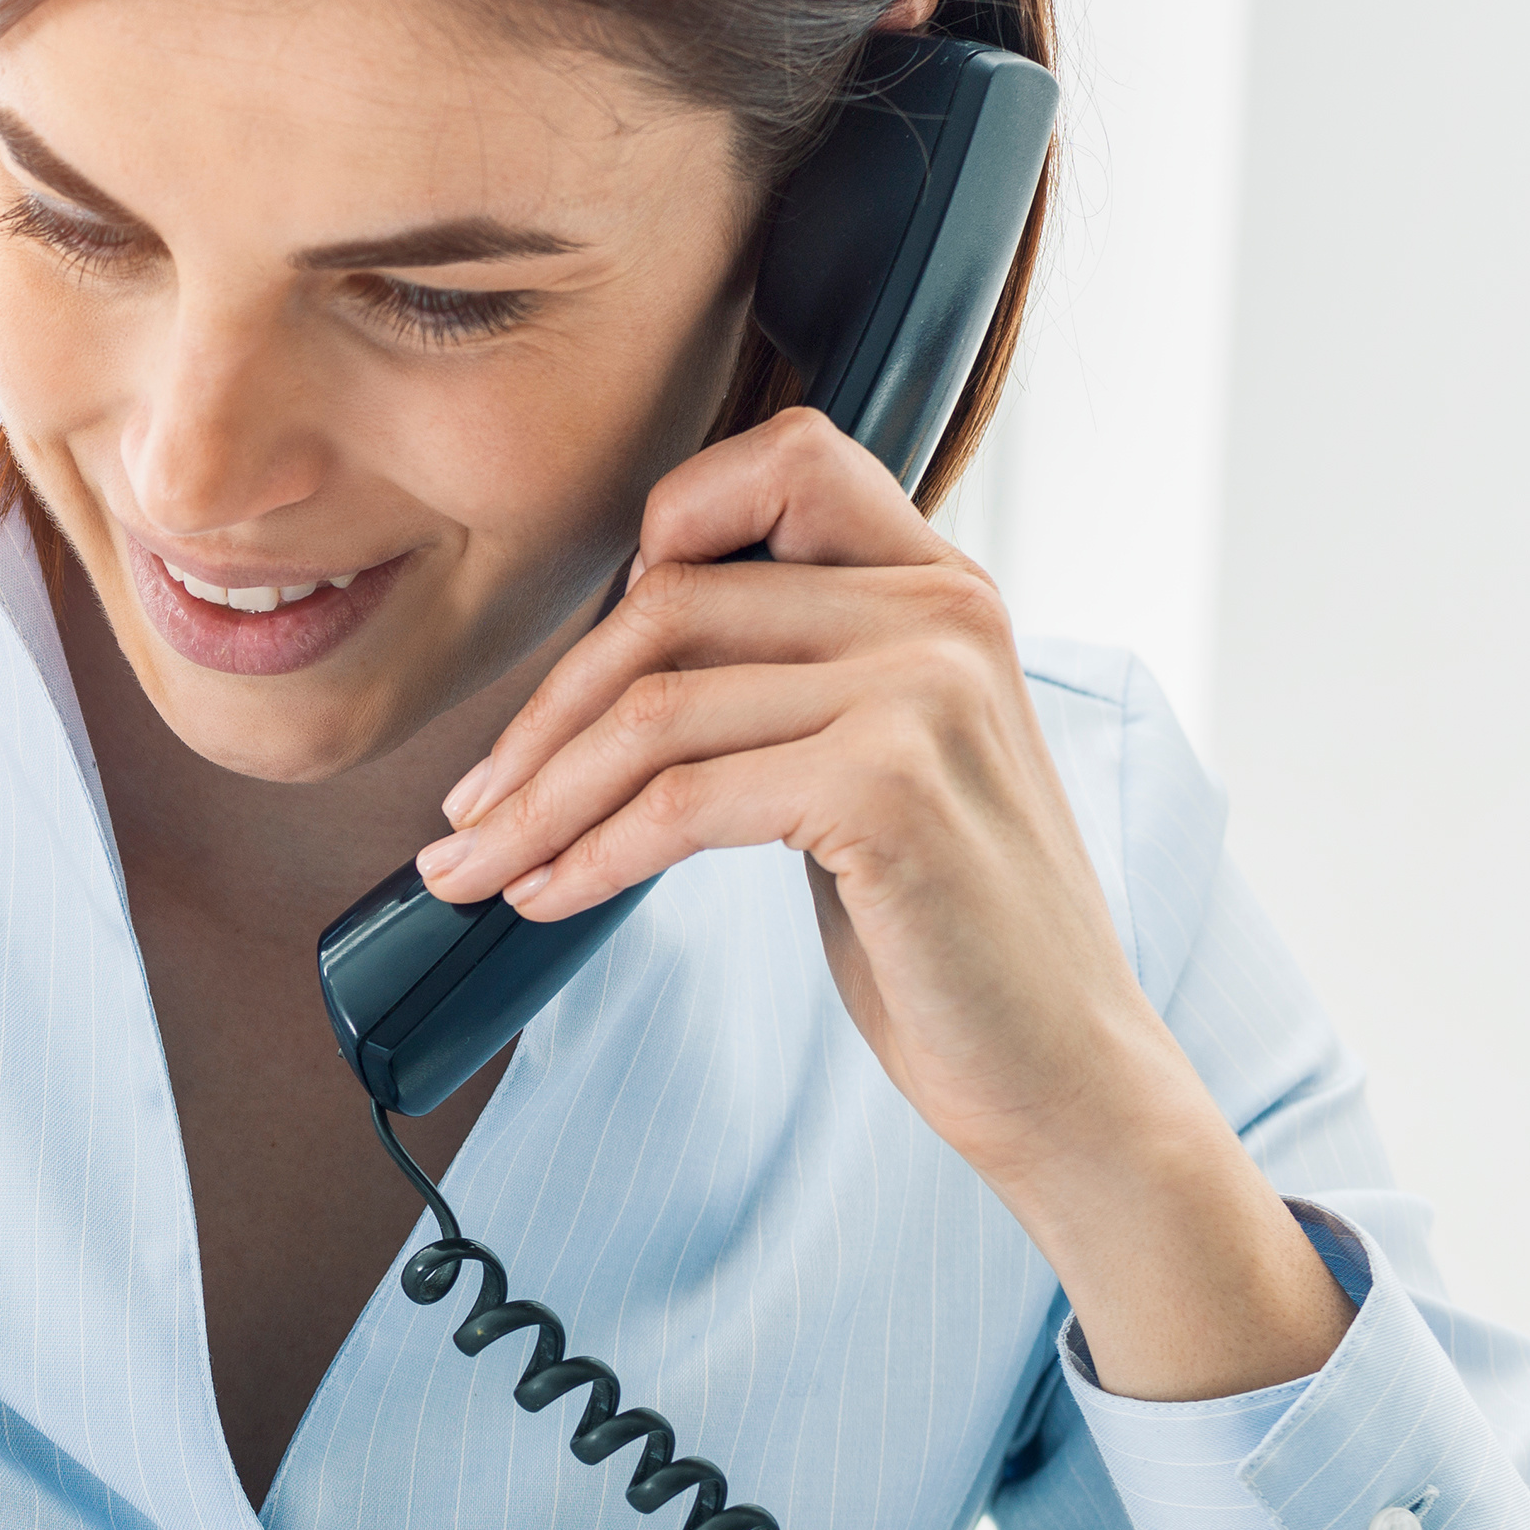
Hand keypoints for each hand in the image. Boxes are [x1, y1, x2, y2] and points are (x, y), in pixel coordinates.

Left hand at [409, 409, 1347, 1402]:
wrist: (1063, 1069)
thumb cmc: (948, 931)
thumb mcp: (883, 763)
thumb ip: (796, 680)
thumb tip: (621, 660)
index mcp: (942, 588)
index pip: (785, 460)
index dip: (664, 530)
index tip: (584, 663)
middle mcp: (940, 613)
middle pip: (669, 608)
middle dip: (539, 720)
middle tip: (466, 810)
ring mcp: (919, 693)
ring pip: (652, 712)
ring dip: (533, 803)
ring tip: (471, 872)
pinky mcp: (886, 789)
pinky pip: (677, 803)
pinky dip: (585, 855)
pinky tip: (545, 900)